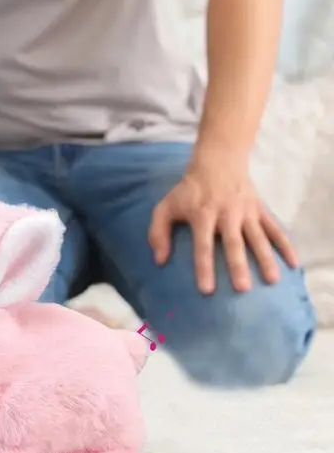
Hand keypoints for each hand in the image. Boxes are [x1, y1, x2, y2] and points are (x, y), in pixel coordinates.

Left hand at [149, 155, 297, 293]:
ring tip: (272, 280)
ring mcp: (245, 212)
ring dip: (265, 258)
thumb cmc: (188, 191)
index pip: (202, 244)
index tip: (207, 290)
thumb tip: (159, 260)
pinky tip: (294, 263)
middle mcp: (226, 213)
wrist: (217, 162)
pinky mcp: (260, 210)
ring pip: (257, 237)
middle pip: (233, 243)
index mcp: (202, 214)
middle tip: (243, 289)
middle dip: (238, 265)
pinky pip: (274, 228)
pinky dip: (285, 245)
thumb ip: (158, 233)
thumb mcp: (165, 206)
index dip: (204, 267)